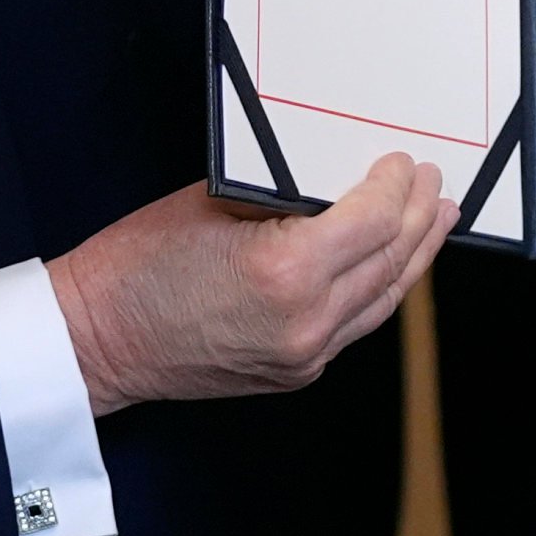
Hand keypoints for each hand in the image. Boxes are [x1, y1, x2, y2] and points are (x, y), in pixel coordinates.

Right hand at [48, 155, 452, 416]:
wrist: (97, 339)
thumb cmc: (139, 262)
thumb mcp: (214, 202)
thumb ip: (284, 195)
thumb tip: (335, 181)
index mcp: (288, 270)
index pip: (372, 219)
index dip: (395, 185)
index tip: (403, 161)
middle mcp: (307, 320)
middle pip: (390, 261)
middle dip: (419, 217)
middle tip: (436, 186)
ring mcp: (305, 355)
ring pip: (382, 300)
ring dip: (415, 257)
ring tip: (438, 223)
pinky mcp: (295, 373)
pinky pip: (355, 325)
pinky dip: (379, 289)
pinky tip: (390, 265)